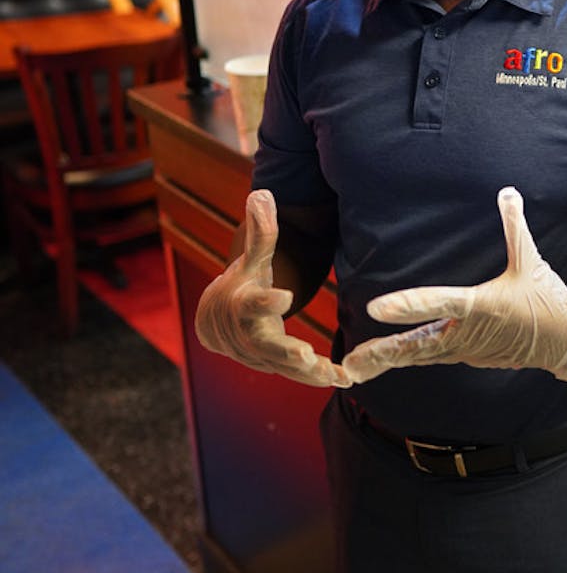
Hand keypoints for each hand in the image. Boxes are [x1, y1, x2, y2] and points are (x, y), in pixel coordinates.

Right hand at [195, 190, 351, 387]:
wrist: (218, 318)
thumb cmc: (243, 282)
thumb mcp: (254, 259)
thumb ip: (262, 232)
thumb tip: (263, 193)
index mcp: (244, 302)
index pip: (253, 301)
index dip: (266, 300)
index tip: (285, 297)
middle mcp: (248, 332)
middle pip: (264, 344)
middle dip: (283, 351)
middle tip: (304, 355)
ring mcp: (258, 353)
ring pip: (283, 364)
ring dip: (307, 371)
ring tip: (334, 374)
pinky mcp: (272, 364)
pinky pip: (293, 373)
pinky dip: (315, 377)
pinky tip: (341, 379)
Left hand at [341, 187, 566, 383]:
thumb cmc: (547, 298)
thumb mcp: (531, 260)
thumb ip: (515, 226)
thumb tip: (508, 191)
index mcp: (482, 305)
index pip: (438, 302)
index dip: (407, 304)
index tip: (376, 308)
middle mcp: (470, 332)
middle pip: (419, 345)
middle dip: (384, 352)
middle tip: (350, 361)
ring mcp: (468, 349)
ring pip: (421, 355)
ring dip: (388, 359)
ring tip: (354, 366)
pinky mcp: (470, 356)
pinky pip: (433, 356)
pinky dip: (410, 358)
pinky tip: (389, 357)